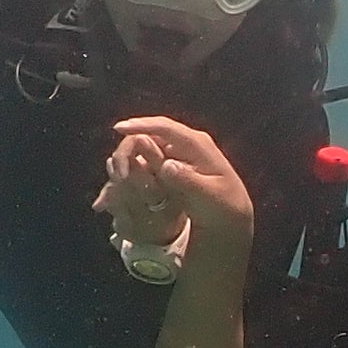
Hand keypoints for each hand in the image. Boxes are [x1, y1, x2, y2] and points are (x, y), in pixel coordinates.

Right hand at [106, 114, 253, 252]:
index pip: (166, 128)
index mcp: (197, 145)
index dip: (141, 126)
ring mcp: (175, 157)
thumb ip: (188, 182)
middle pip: (149, 136)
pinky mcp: (169, 171)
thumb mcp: (210, 198)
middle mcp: (184, 146)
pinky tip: (121, 191)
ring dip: (128, 165)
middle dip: (129, 151)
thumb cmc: (225, 209)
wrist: (231, 222)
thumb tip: (166, 165)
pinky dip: (133, 177)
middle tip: (118, 176)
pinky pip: (146, 168)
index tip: (119, 129)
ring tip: (117, 184)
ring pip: (143, 153)